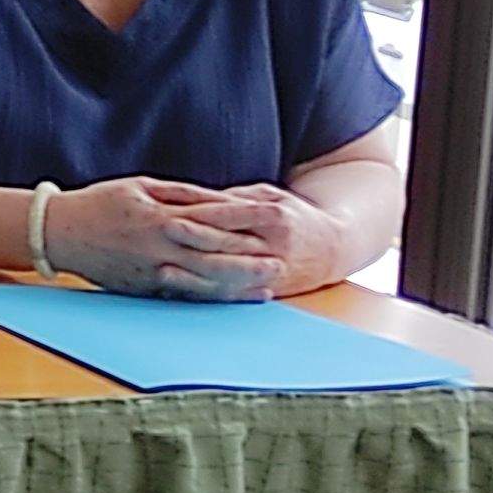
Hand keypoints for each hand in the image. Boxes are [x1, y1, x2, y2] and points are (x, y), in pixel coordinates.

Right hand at [40, 176, 279, 299]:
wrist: (58, 232)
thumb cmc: (101, 203)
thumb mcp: (142, 186)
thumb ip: (185, 195)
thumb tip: (222, 200)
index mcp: (159, 218)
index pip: (213, 220)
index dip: (247, 221)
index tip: (276, 220)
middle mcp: (158, 248)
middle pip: (214, 256)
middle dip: (250, 261)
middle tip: (282, 263)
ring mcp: (151, 272)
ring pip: (203, 280)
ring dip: (237, 285)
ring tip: (268, 285)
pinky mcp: (145, 288)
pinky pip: (184, 294)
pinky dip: (212, 297)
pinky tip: (232, 298)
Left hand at [173, 183, 345, 298]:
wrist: (334, 250)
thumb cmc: (294, 216)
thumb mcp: (272, 197)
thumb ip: (236, 198)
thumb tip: (197, 198)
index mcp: (276, 219)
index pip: (232, 218)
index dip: (200, 219)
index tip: (168, 217)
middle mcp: (274, 249)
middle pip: (227, 248)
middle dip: (192, 246)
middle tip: (157, 242)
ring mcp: (271, 275)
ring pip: (227, 278)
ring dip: (194, 278)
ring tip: (160, 273)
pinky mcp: (268, 293)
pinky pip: (233, 296)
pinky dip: (207, 296)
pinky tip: (182, 294)